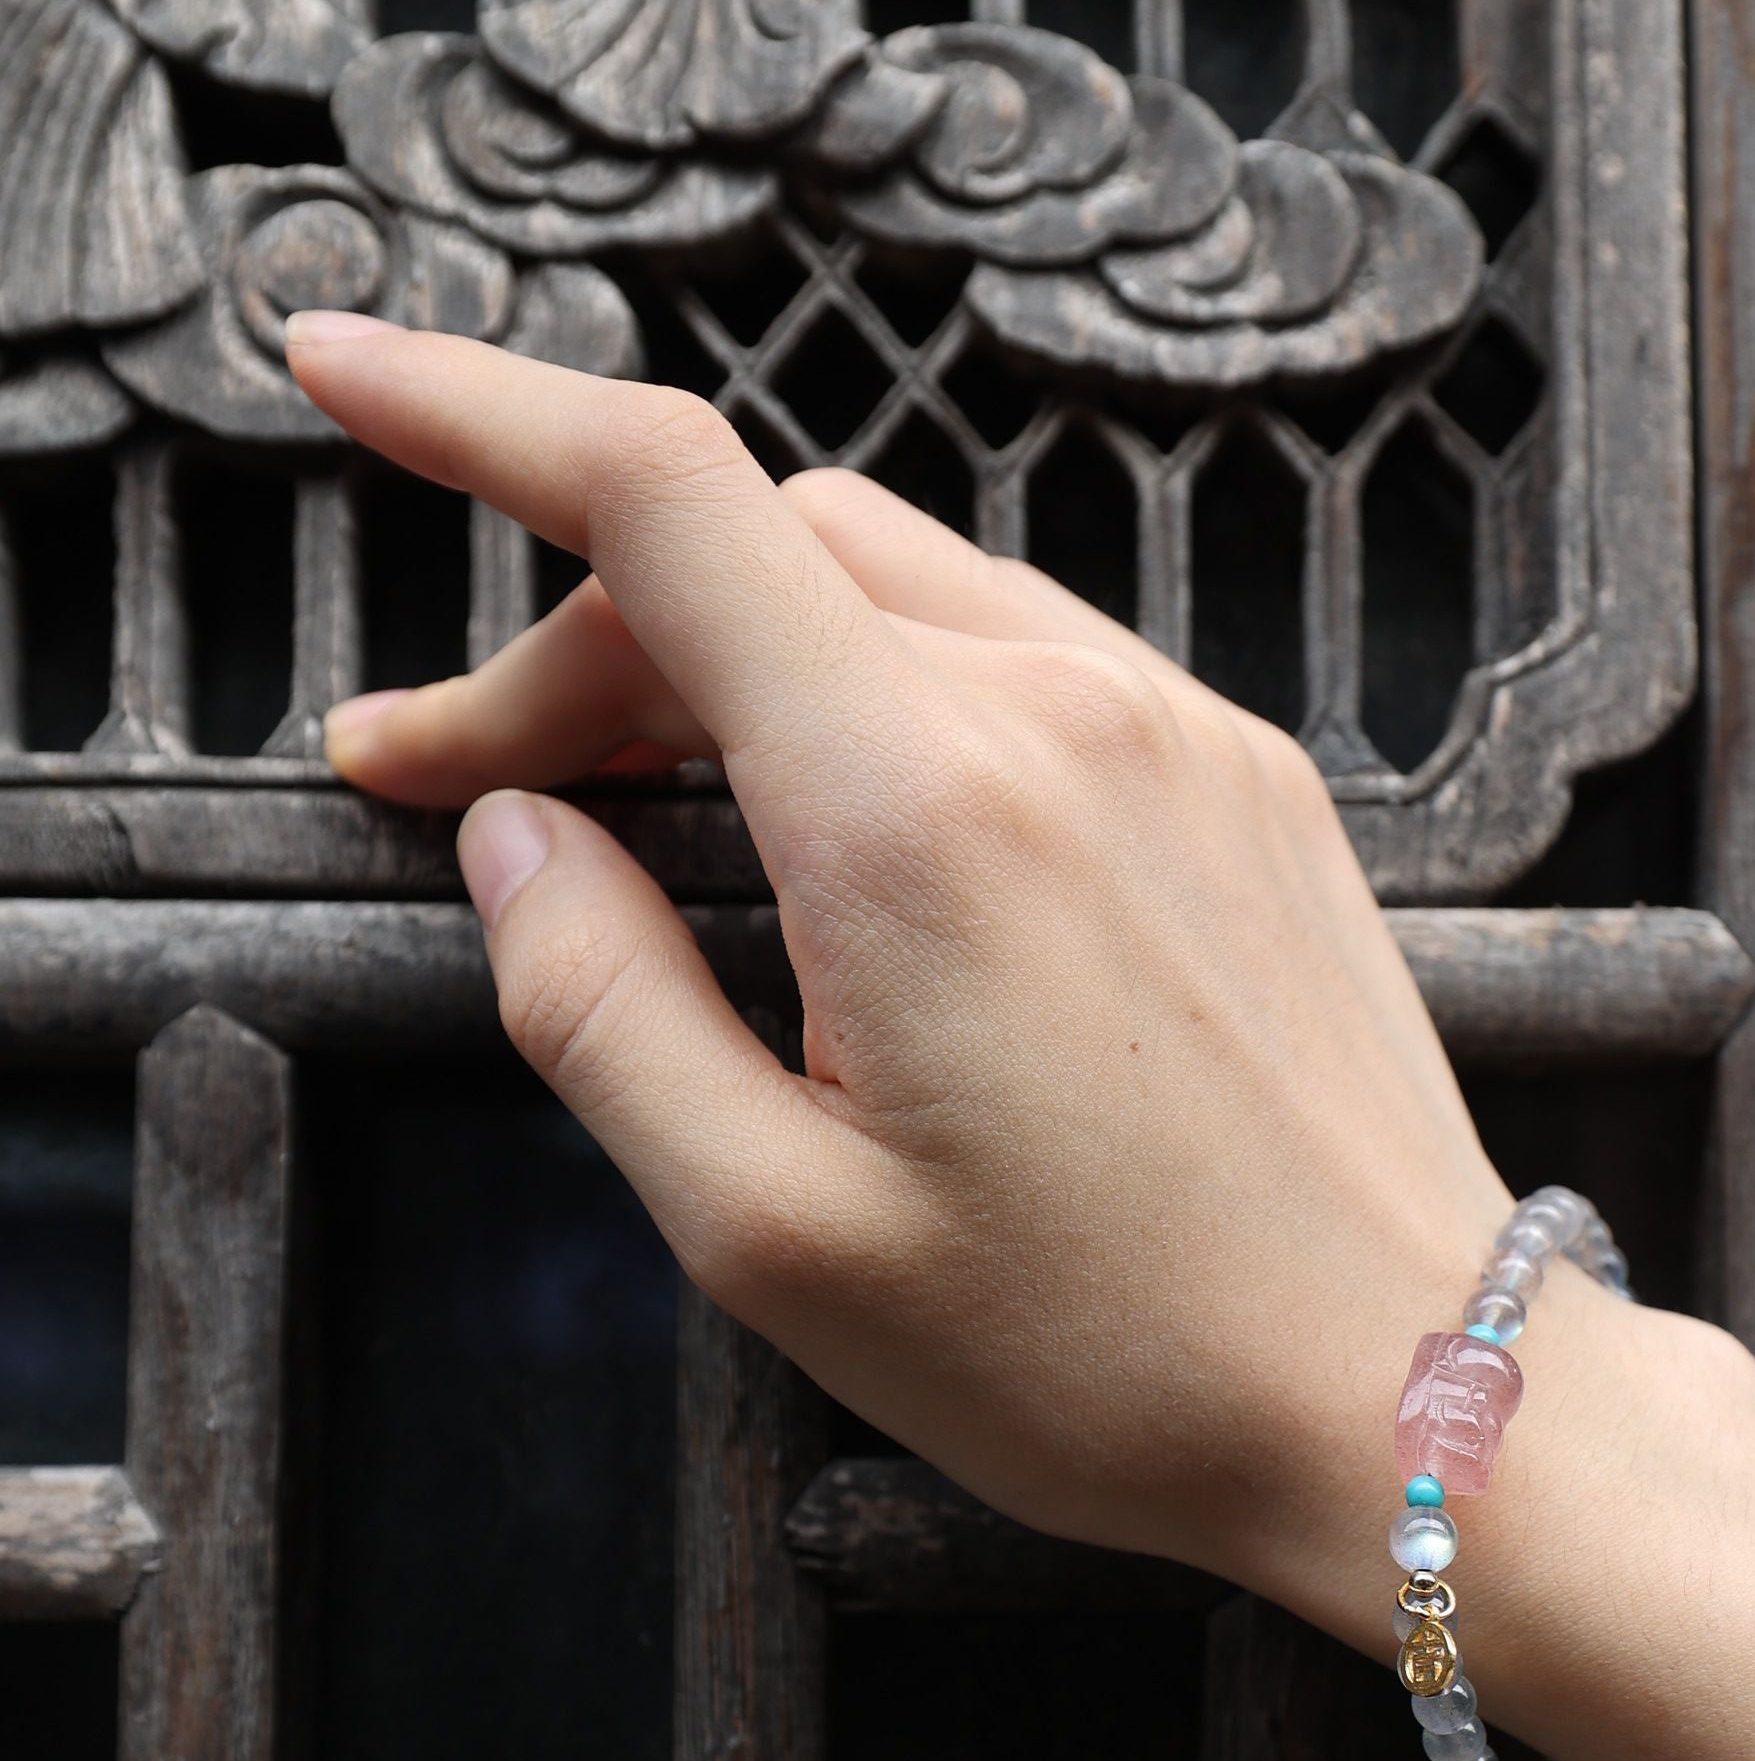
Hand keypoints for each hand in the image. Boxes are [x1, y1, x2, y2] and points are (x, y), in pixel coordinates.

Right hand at [294, 313, 1513, 1603]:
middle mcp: (1060, 716)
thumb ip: (599, 1007)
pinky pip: (1021, 656)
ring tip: (654, 825)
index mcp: (918, 812)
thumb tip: (511, 838)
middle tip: (471, 800)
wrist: (1407, 1394)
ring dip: (733, 664)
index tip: (339, 366)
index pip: (657, 497)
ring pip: (890, 587)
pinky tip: (853, 841)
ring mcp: (1174, 730)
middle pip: (755, 550)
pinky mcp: (1246, 777)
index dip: (470, 406)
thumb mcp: (775, 1236)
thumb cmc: (1108, 1354)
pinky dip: (886, 695)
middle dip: (578, 645)